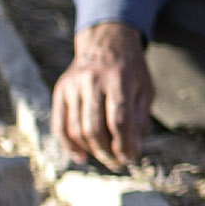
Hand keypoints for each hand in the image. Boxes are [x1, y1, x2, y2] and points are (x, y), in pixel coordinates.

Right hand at [55, 21, 153, 170]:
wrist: (106, 43)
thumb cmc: (130, 70)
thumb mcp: (144, 88)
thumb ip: (140, 118)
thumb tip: (131, 150)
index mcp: (118, 78)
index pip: (119, 120)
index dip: (124, 144)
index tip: (130, 157)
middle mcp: (92, 80)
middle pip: (95, 127)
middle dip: (107, 152)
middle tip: (118, 163)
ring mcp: (73, 84)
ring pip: (76, 128)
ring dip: (91, 150)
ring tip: (106, 158)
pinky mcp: (60, 90)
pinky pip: (60, 124)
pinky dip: (68, 145)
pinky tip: (81, 156)